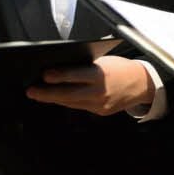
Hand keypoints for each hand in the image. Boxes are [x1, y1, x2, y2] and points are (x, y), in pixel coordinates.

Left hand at [26, 55, 155, 115]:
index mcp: (101, 75)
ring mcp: (99, 105)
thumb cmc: (120, 68)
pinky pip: (79, 107)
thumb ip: (84, 67)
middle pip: (68, 95)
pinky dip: (68, 101)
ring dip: (54, 98)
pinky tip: (57, 98)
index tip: (44, 75)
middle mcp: (99, 92)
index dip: (58, 76)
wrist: (142, 84)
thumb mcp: (104, 61)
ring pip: (71, 103)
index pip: (75, 76)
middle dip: (47, 93)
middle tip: (31, 91)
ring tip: (39, 94)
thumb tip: (60, 69)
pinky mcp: (100, 112)